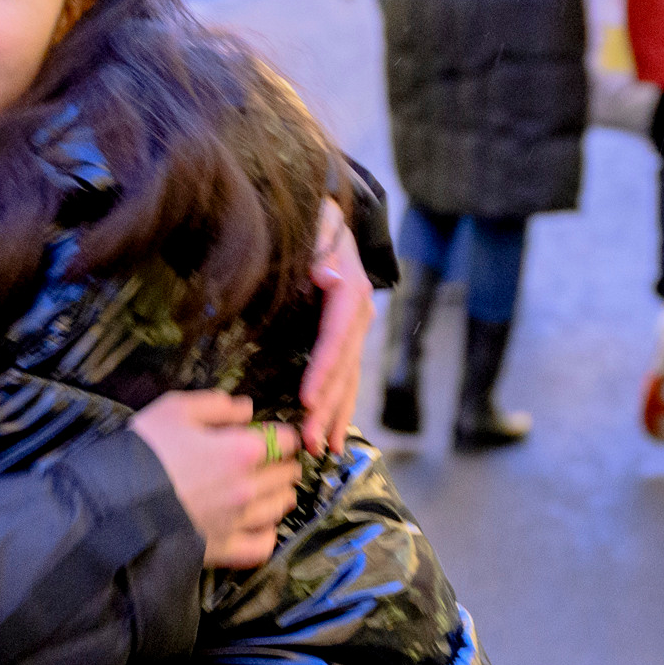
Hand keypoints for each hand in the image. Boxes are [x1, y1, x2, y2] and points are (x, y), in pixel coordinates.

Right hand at [130, 392, 300, 568]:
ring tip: (269, 489)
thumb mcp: (174, 410)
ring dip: (279, 494)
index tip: (271, 435)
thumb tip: (246, 409)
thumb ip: (216, 405)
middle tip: (270, 460)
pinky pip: (262, 546)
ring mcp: (238, 522)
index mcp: (241, 450)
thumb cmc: (143, 451)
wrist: (115, 503)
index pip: (286, 441)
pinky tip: (260, 525)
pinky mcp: (223, 549)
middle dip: (282, 463)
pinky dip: (267, 534)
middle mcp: (248, 488)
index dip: (281, 434)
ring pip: (280, 507)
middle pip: (287, 474)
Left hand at [299, 203, 370, 454]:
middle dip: (327, 407)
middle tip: (310, 440)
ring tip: (324, 449)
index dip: (322, 370)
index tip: (305, 398)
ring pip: (347, 380)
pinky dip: (337, 407)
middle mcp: (358, 315)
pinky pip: (343, 378)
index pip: (336, 338)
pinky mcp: (343, 340)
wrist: (323, 215)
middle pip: (344, 368)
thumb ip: (318, 247)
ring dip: (336, 416)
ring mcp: (354, 331)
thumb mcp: (315, 226)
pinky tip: (332, 435)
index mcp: (351, 291)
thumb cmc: (312, 222)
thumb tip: (329, 277)